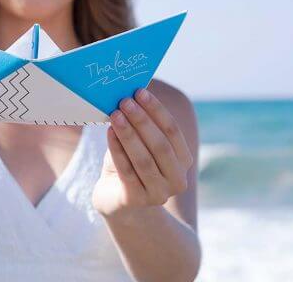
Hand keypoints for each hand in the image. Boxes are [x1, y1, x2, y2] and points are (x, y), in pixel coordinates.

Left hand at [92, 88, 193, 218]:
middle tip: (125, 101)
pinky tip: (109, 133)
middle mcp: (177, 180)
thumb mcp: (140, 144)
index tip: (140, 92)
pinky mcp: (136, 200)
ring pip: (143, 159)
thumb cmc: (130, 164)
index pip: (173, 131)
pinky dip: (117, 149)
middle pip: (160, 145)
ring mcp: (158, 193)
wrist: (116, 201)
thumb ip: (141, 126)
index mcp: (183, 161)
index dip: (157, 110)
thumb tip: (131, 95)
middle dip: (142, 120)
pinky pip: (126, 170)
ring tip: (115, 114)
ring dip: (128, 134)